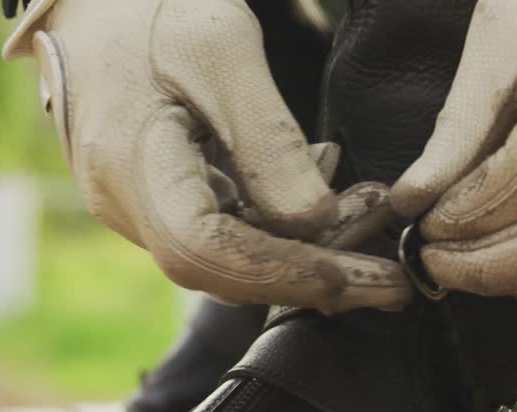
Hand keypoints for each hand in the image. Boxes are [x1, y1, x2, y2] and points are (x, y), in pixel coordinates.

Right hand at [4, 0, 411, 313]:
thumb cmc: (152, 7)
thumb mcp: (222, 50)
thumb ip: (268, 141)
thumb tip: (316, 220)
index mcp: (129, 166)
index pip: (203, 251)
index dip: (278, 272)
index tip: (348, 276)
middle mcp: (126, 204)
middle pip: (220, 270)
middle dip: (310, 275)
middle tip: (390, 279)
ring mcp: (139, 206)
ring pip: (229, 256)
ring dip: (305, 246)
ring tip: (371, 213)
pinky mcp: (159, 197)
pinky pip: (224, 228)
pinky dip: (280, 219)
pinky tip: (326, 188)